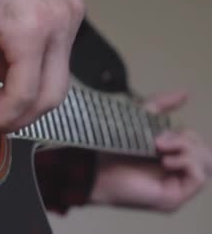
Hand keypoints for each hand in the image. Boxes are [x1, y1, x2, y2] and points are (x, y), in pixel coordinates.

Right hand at [0, 0, 84, 134]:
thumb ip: (2, 45)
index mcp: (63, 8)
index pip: (53, 69)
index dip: (20, 97)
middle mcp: (68, 16)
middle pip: (56, 90)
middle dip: (17, 115)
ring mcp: (55, 23)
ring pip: (44, 96)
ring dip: (6, 115)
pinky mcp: (30, 30)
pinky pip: (22, 89)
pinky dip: (2, 112)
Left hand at [90, 90, 211, 211]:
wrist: (92, 168)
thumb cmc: (111, 148)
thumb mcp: (139, 120)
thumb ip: (161, 106)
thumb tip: (185, 93)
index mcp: (171, 157)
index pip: (198, 144)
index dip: (186, 134)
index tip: (160, 132)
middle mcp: (177, 174)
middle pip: (206, 152)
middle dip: (186, 140)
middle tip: (158, 140)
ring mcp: (176, 188)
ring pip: (206, 163)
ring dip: (186, 148)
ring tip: (159, 148)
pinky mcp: (174, 198)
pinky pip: (199, 177)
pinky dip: (186, 162)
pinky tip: (165, 160)